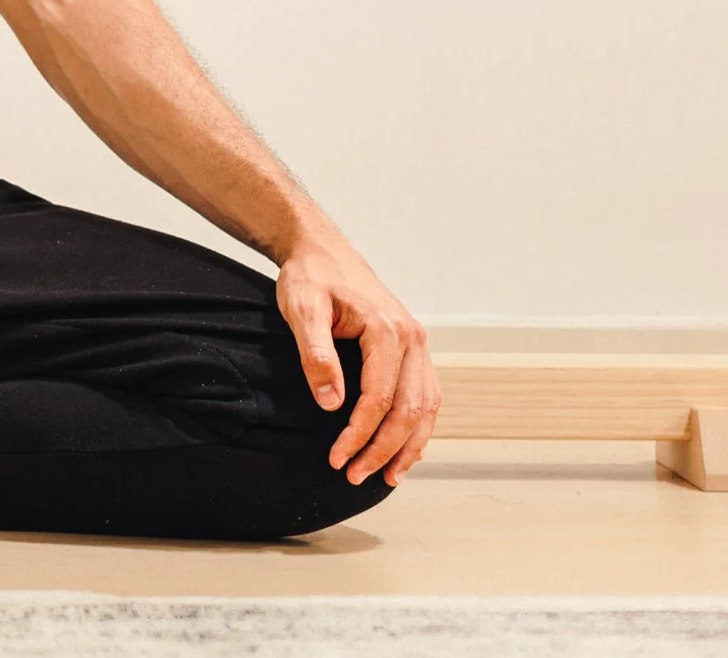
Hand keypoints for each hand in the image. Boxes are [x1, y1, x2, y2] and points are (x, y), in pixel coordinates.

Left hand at [274, 237, 440, 485]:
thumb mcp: (301, 309)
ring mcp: (416, 344)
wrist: (321, 250)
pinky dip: (417, 427)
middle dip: (384, 449)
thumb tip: (332, 405)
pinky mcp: (412, 349)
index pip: (379, 398)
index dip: (359, 434)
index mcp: (387, 330)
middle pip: (409, 409)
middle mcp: (412, 338)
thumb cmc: (309, 277)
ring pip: (426, 407)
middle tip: (354, 476)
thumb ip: (316, 355)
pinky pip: (425, 395)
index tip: (337, 459)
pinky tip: (403, 450)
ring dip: (408, 446)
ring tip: (386, 477)